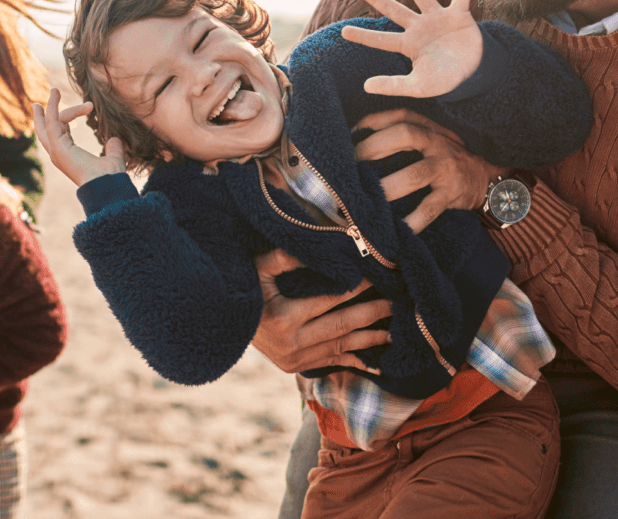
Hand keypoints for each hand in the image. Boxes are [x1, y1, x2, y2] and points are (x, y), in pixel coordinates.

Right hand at [32, 87, 126, 186]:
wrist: (106, 184)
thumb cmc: (109, 176)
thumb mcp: (113, 158)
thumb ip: (113, 148)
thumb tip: (115, 139)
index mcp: (68, 156)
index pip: (63, 131)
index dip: (73, 115)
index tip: (90, 106)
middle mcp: (58, 153)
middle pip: (45, 130)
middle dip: (41, 117)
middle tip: (36, 105)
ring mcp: (55, 149)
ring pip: (48, 123)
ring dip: (51, 105)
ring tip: (55, 90)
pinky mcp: (57, 144)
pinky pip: (51, 120)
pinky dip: (52, 106)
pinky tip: (55, 93)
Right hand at [250, 249, 390, 373]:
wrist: (220, 325)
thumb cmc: (240, 290)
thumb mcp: (256, 269)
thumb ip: (283, 258)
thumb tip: (316, 249)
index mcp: (282, 318)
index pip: (329, 299)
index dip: (357, 288)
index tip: (377, 276)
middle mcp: (290, 344)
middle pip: (341, 327)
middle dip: (372, 314)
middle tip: (397, 302)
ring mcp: (293, 360)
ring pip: (340, 348)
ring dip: (369, 339)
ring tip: (394, 331)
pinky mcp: (294, 368)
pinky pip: (329, 363)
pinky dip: (352, 361)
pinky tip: (374, 363)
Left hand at [340, 0, 481, 97]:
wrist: (474, 74)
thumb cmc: (445, 80)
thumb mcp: (418, 86)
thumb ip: (394, 85)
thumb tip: (365, 86)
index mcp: (408, 45)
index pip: (382, 40)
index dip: (364, 36)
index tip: (343, 31)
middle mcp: (420, 28)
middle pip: (395, 11)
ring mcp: (438, 19)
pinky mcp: (459, 15)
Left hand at [352, 108, 505, 232]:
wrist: (487, 179)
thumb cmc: (447, 158)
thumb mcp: (431, 139)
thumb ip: (405, 136)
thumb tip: (359, 140)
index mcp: (429, 128)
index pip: (400, 115)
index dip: (374, 122)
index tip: (351, 134)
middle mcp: (438, 143)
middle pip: (405, 134)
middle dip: (374, 146)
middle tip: (353, 164)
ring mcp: (446, 167)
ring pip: (416, 173)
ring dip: (389, 186)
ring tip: (369, 198)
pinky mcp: (452, 192)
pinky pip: (431, 207)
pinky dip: (414, 219)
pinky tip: (399, 228)